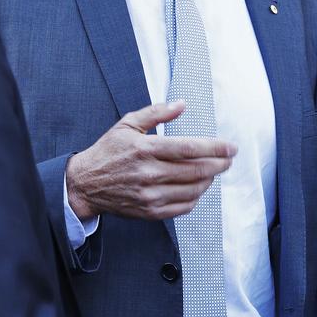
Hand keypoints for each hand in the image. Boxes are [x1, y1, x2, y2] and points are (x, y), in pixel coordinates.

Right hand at [66, 102, 236, 221]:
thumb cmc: (107, 152)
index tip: (231, 147)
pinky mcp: (150, 211)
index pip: (189, 148)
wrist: (86, 183)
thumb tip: (181, 104)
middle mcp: (149, 173)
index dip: (215, 148)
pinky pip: (183, 206)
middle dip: (219, 164)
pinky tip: (198, 187)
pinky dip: (196, 196)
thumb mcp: (127, 124)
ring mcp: (150, 195)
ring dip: (209, 180)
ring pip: (193, 189)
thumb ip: (156, 113)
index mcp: (145, 149)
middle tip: (228, 159)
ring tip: (214, 171)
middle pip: (197, 170)